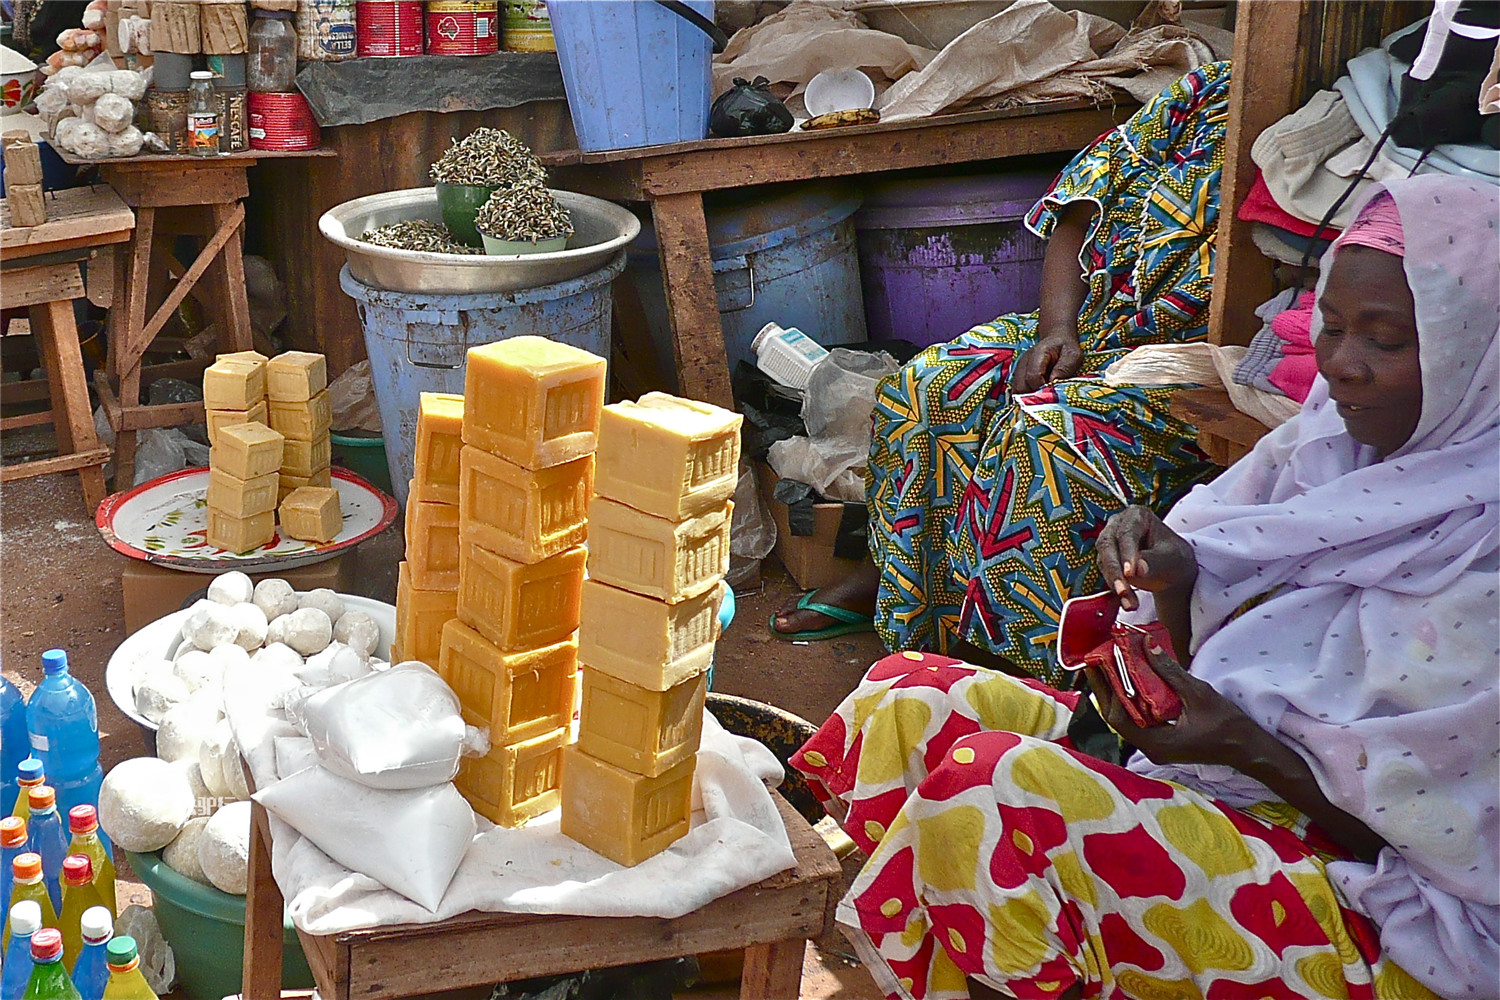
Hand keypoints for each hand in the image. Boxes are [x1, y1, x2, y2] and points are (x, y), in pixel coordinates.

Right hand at [1010, 336, 1083, 393]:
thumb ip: (1064, 368)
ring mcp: (1019, 369)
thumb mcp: (1073, 355)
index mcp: (1038, 354)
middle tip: (1048, 400)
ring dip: (1029, 398)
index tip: (1053, 394)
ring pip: (1017, 391)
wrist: (1057, 340)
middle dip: (1034, 397)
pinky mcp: (1019, 376)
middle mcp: (1024, 362)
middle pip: (1021, 387)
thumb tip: (1053, 383)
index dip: (1043, 389)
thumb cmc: (1066, 349)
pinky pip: (1018, 391)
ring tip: (1044, 399)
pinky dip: (1026, 397)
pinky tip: (1038, 397)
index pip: (1033, 376)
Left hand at [1085, 644, 1260, 763]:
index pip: (1118, 717)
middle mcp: (1150, 748)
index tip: (1099, 665)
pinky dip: (1134, 698)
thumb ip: (1169, 671)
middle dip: (1107, 688)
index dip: (1107, 690)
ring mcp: (1156, 745)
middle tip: (1098, 661)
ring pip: (1127, 717)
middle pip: (1118, 717)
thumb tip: (1146, 646)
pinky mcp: (1163, 739)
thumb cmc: (1227, 724)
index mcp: (1155, 743)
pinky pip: (1140, 718)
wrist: (1248, 747)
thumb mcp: (1197, 693)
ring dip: (1119, 691)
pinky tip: (1132, 678)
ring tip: (1110, 665)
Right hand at [1096, 505, 1196, 611]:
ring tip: (1131, 604)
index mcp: (1137, 516)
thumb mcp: (1171, 558)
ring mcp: (1110, 542)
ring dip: (1115, 584)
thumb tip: (1137, 571)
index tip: (1130, 573)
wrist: (1172, 569)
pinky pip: (1107, 575)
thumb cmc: (1175, 557)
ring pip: (1104, 562)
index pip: (1127, 533)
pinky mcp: (1107, 560)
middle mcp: (1118, 525)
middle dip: (1115, 571)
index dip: (1126, 553)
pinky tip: (1128, 603)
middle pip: (1108, 546)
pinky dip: (1116, 590)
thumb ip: (1154, 562)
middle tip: (1123, 591)